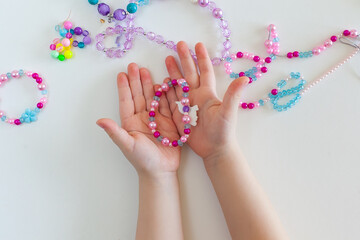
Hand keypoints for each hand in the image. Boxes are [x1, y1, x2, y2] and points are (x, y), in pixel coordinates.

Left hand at [97, 63, 180, 177]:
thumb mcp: (127, 144)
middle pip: (139, 96)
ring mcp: (156, 120)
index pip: (126, 101)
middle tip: (134, 66)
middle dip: (136, 81)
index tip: (121, 74)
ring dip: (149, 85)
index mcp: (130, 123)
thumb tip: (99, 120)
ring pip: (152, 98)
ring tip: (147, 71)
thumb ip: (115, 131)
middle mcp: (142, 119)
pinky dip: (165, 95)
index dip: (124, 88)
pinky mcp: (169, 123)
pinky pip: (166, 105)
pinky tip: (164, 84)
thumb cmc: (142, 160)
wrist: (161, 171)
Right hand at [164, 42, 248, 162]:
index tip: (197, 44)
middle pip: (189, 74)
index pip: (204, 71)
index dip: (201, 58)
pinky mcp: (180, 116)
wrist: (214, 149)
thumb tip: (245, 78)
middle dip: (184, 59)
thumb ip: (233, 95)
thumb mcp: (227, 112)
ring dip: (173, 72)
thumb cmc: (223, 131)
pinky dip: (166, 91)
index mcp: (207, 94)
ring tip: (167, 59)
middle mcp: (197, 97)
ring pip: (179, 85)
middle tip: (178, 44)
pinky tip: (161, 83)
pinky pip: (171, 100)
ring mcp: (187, 106)